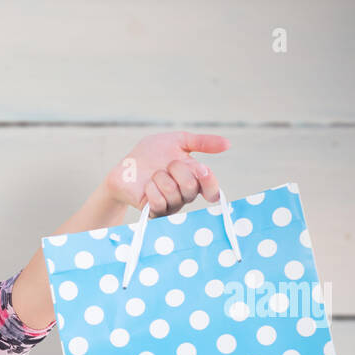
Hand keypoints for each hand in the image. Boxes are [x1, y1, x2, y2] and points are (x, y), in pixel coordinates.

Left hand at [104, 131, 230, 216]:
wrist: (125, 166)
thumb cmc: (151, 154)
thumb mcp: (178, 141)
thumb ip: (202, 142)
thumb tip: (228, 144)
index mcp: (194, 179)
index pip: (212, 190)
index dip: (209, 183)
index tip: (201, 170)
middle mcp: (185, 195)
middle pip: (191, 188)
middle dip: (177, 170)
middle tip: (167, 165)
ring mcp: (170, 205)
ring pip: (174, 195)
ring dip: (160, 178)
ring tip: (154, 175)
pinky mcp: (154, 212)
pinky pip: (159, 203)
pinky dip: (151, 189)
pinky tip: (146, 185)